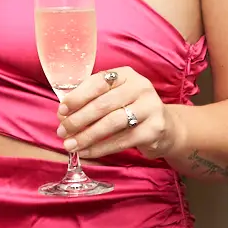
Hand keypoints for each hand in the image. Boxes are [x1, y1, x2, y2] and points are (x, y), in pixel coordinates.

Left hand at [57, 66, 181, 161]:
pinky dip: (100, 148)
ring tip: (71, 145)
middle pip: (103, 104)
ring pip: (112, 123)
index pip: (98, 82)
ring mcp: (150, 108)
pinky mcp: (154, 129)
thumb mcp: (113, 97)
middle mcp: (140, 87)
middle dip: (79, 120)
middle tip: (62, 132)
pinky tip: (86, 152)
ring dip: (87, 136)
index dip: (77, 96)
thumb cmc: (130, 109)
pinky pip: (122, 141)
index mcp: (126, 75)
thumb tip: (63, 115)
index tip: (61, 110)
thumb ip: (90, 101)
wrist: (165, 126)